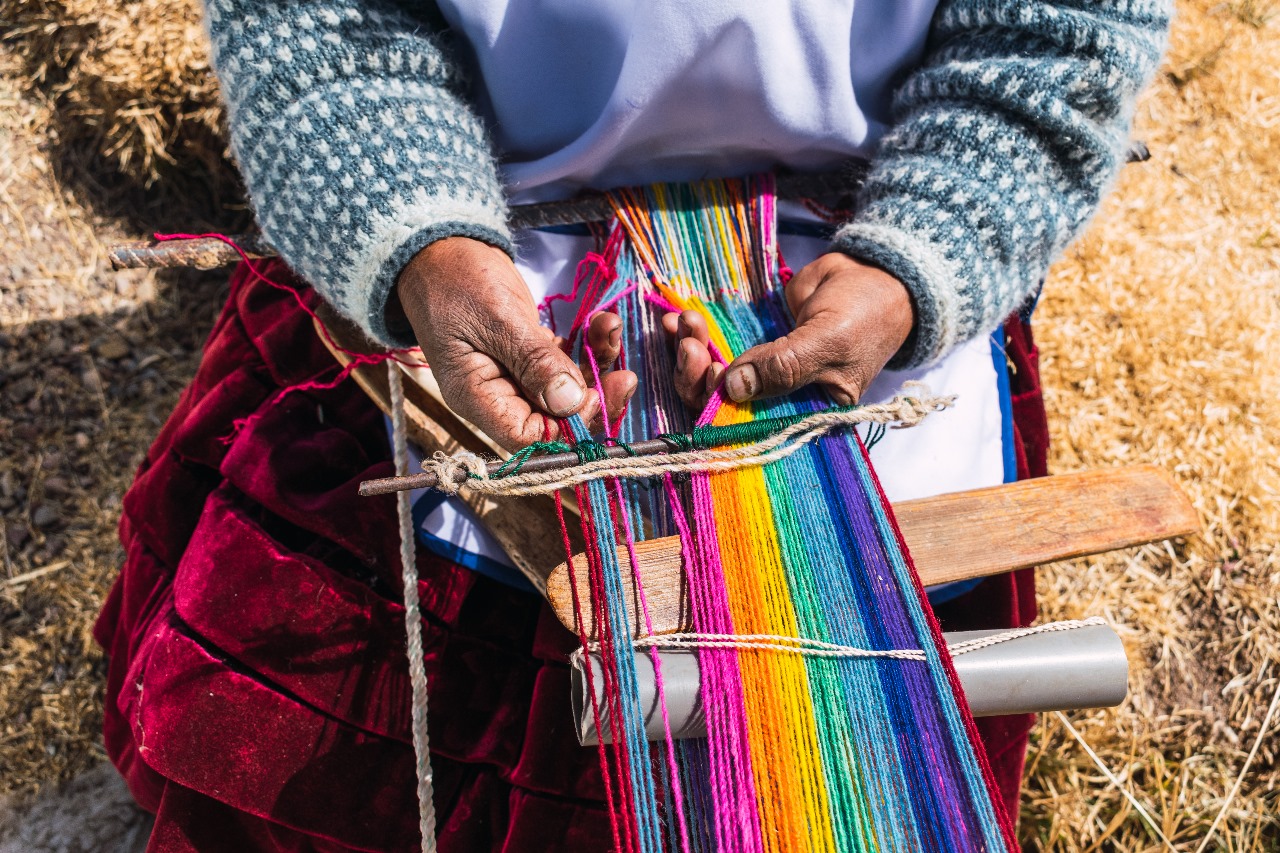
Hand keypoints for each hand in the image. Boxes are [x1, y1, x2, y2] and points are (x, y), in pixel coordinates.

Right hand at [396, 237, 636, 449]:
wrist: (438, 248)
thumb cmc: (454, 278)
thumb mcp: (497, 318)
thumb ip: (533, 360)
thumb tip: (570, 402)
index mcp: (478, 397)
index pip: (530, 438)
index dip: (568, 427)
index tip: (598, 395)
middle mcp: (497, 395)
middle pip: (554, 420)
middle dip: (593, 398)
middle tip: (625, 376)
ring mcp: (514, 376)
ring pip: (567, 391)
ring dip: (597, 366)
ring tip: (610, 329)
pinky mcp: (529, 356)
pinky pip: (566, 364)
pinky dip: (588, 347)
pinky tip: (602, 323)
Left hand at [665, 253, 913, 408]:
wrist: (872, 275)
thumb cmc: (866, 315)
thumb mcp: (828, 341)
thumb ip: (784, 366)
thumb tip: (733, 387)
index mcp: (803, 418)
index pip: (751, 430)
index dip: (721, 409)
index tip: (710, 373)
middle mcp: (778, 404)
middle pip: (721, 405)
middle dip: (697, 374)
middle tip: (691, 340)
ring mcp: (761, 374)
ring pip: (711, 376)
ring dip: (689, 351)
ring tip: (684, 321)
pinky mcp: (750, 347)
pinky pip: (713, 349)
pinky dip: (692, 336)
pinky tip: (674, 319)